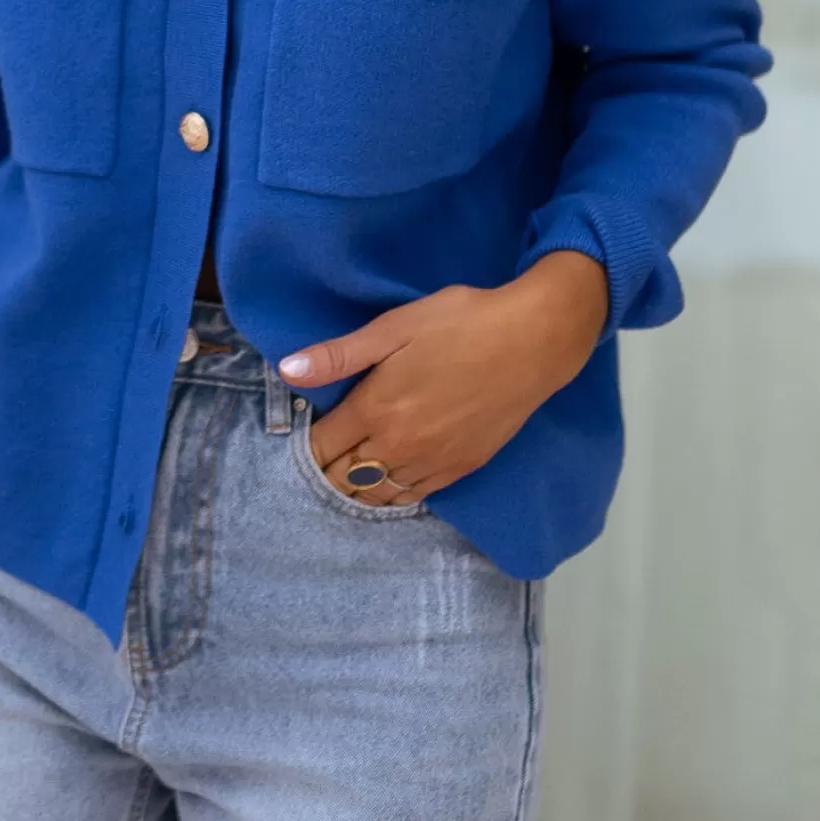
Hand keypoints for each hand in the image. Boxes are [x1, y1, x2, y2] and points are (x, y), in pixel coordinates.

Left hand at [279, 251, 610, 504]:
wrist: (533, 341)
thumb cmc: (461, 323)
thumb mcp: (394, 328)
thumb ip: (339, 355)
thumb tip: (287, 370)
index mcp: (375, 410)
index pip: (322, 447)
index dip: (308, 444)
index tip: (306, 433)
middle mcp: (399, 446)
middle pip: (344, 478)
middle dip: (326, 470)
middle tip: (322, 457)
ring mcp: (432, 462)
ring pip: (377, 495)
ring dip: (357, 487)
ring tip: (347, 473)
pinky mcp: (461, 468)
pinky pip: (414, 497)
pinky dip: (393, 495)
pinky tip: (387, 483)